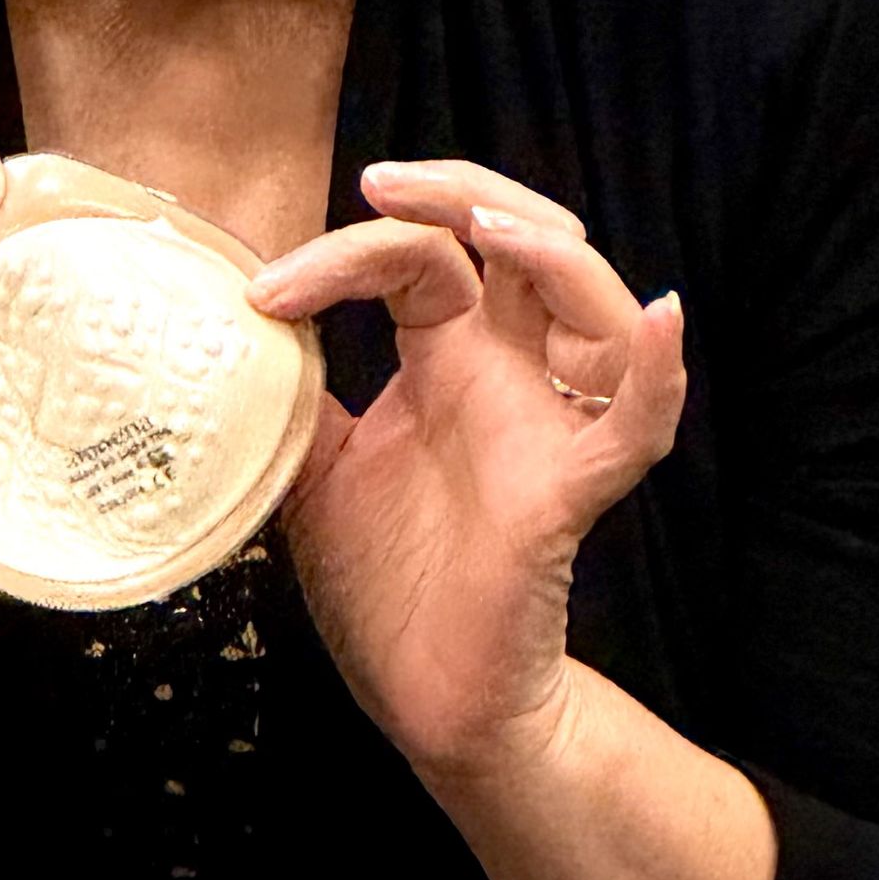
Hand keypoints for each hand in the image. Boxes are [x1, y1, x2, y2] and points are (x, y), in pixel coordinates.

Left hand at [249, 160, 684, 781]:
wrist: (428, 699)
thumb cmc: (387, 580)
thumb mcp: (312, 467)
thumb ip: (289, 396)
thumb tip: (220, 334)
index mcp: (447, 358)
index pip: (419, 257)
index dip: (346, 251)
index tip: (260, 294)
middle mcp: (507, 374)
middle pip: (521, 237)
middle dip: (461, 188)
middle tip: (383, 181)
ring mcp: (546, 425)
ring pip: (590, 303)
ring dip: (549, 250)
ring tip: (489, 227)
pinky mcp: (569, 492)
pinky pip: (636, 425)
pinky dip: (657, 372)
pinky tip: (658, 318)